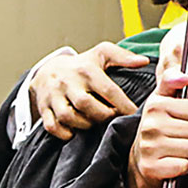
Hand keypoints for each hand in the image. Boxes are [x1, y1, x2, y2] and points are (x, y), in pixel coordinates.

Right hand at [32, 42, 151, 139]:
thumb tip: (144, 61)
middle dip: (103, 115)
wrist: (47, 69)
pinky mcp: (43, 108)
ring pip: (68, 116)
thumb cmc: (81, 64)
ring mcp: (53, 96)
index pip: (108, 90)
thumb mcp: (102, 53)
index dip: (123, 104)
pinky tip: (76, 131)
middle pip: (86, 104)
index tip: (133, 113)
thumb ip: (123, 56)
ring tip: (95, 123)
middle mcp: (68, 82)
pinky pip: (52, 125)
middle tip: (112, 118)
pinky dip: (65, 133)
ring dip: (85, 124)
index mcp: (86, 70)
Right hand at [127, 70, 187, 187]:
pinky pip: (185, 165)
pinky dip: (184, 166)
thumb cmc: (158, 128)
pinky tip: (173, 162)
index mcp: (156, 105)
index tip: (184, 120)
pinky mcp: (151, 168)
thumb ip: (172, 82)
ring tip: (178, 149)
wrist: (139, 160)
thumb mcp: (162, 101)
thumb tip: (184, 76)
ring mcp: (149, 147)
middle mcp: (150, 124)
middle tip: (181, 138)